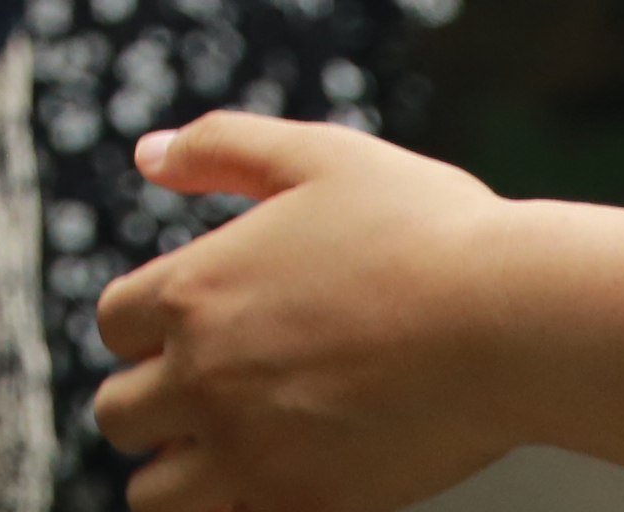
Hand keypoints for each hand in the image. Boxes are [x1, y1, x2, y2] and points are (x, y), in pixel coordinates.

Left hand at [87, 117, 520, 511]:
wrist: (510, 323)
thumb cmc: (426, 231)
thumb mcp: (318, 156)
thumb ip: (222, 147)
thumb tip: (147, 153)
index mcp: (194, 292)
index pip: (113, 326)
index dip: (149, 327)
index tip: (195, 330)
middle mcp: (203, 377)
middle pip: (118, 414)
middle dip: (156, 405)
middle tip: (212, 396)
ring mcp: (249, 453)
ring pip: (154, 495)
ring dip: (181, 474)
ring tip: (232, 454)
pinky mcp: (303, 506)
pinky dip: (245, 509)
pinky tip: (288, 479)